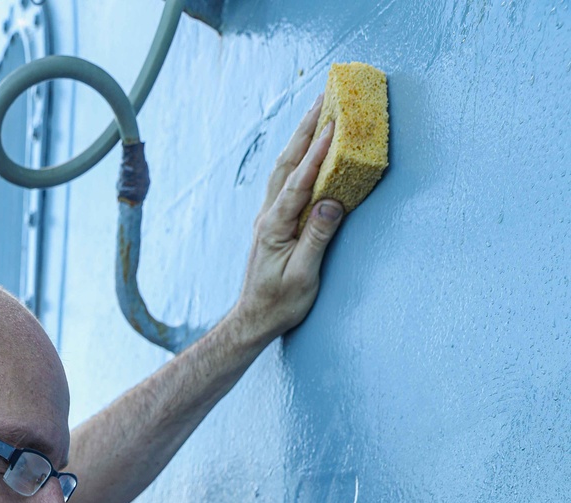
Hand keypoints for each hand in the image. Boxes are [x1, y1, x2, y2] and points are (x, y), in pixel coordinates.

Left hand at [223, 97, 344, 349]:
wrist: (253, 321)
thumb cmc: (279, 305)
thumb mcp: (303, 276)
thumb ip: (316, 239)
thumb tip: (331, 204)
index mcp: (275, 226)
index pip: (299, 182)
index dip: (317, 153)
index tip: (333, 126)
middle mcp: (268, 216)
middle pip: (288, 163)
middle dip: (307, 128)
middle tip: (325, 97)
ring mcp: (268, 217)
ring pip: (285, 168)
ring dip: (301, 137)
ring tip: (319, 111)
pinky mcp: (273, 222)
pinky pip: (286, 180)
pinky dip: (298, 157)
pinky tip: (306, 148)